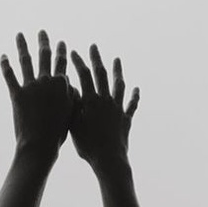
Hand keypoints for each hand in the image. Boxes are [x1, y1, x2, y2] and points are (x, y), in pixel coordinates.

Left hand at [1, 30, 78, 158]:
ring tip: (19, 35)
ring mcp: (31, 86)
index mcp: (61, 84)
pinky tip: (3, 56)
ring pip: (25, 60)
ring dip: (22, 46)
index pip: (62, 63)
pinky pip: (9, 76)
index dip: (61, 52)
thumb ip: (71, 97)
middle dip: (43, 42)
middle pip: (44, 56)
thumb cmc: (57, 134)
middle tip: (41, 31)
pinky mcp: (17, 94)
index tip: (61, 43)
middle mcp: (46, 81)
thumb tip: (72, 87)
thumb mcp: (70, 114)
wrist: (40, 145)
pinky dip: (5, 65)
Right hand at [68, 43, 139, 172]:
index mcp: (91, 101)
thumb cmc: (88, 146)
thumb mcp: (74, 125)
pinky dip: (135, 96)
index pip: (84, 76)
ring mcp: (117, 109)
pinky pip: (132, 105)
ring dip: (118, 71)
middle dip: (97, 59)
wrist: (109, 159)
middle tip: (94, 47)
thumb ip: (73, 105)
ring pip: (119, 85)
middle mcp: (106, 100)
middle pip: (102, 74)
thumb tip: (70, 88)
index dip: (79, 63)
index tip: (74, 52)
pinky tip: (137, 89)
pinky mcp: (126, 119)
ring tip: (117, 60)